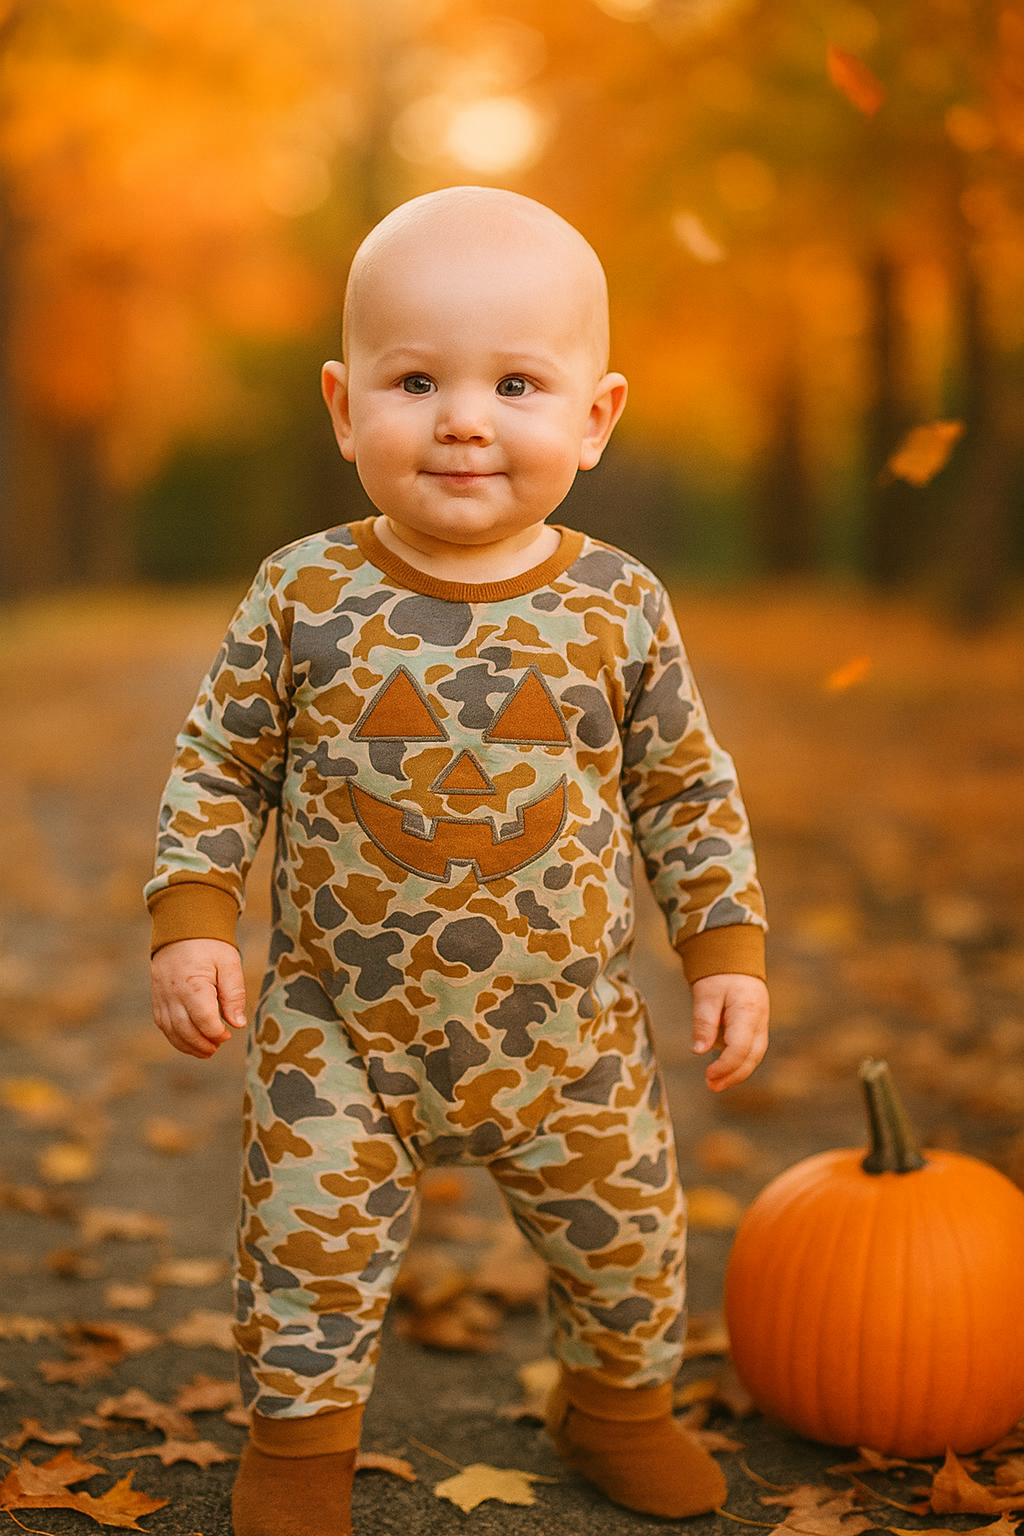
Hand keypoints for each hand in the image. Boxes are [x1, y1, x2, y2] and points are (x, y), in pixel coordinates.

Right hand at [151, 938, 247, 1058]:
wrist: (182, 930)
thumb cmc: (209, 946)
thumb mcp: (229, 963)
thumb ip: (234, 994)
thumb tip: (237, 1024)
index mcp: (192, 983)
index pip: (203, 1019)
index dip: (216, 1033)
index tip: (229, 1034)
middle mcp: (173, 993)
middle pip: (185, 1030)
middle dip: (203, 1044)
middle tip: (219, 1046)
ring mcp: (161, 997)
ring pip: (172, 1031)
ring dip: (189, 1046)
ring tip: (208, 1050)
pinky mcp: (157, 1000)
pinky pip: (164, 1025)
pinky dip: (176, 1038)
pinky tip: (191, 1043)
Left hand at [691, 973, 768, 1091]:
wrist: (736, 962)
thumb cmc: (720, 976)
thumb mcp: (706, 994)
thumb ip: (703, 1022)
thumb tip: (699, 1051)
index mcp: (748, 1011)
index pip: (741, 1047)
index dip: (725, 1065)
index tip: (708, 1074)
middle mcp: (760, 1022)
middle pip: (751, 1057)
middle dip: (732, 1075)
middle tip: (711, 1086)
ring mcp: (760, 1026)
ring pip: (753, 1057)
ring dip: (736, 1073)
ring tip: (714, 1084)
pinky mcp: (755, 1030)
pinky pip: (750, 1052)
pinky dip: (738, 1064)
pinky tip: (722, 1072)